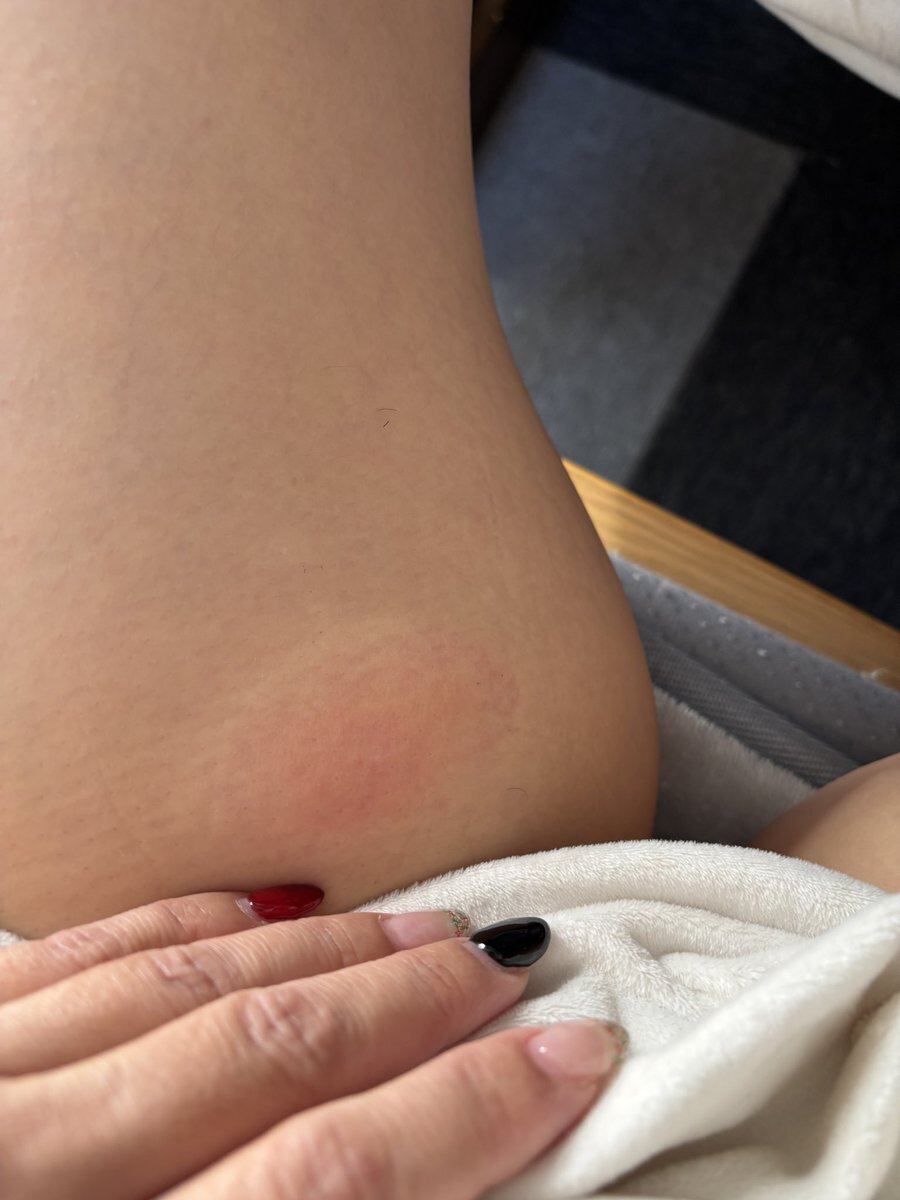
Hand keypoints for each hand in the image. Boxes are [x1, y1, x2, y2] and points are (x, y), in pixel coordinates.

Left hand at [0, 890, 626, 1197]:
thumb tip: (419, 1187)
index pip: (329, 1184)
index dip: (469, 1116)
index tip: (571, 1053)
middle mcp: (31, 1179)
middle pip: (266, 1055)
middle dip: (408, 1004)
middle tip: (508, 958)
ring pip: (177, 983)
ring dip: (315, 950)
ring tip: (415, 921)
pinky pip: (67, 954)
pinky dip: (173, 923)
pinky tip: (249, 904)